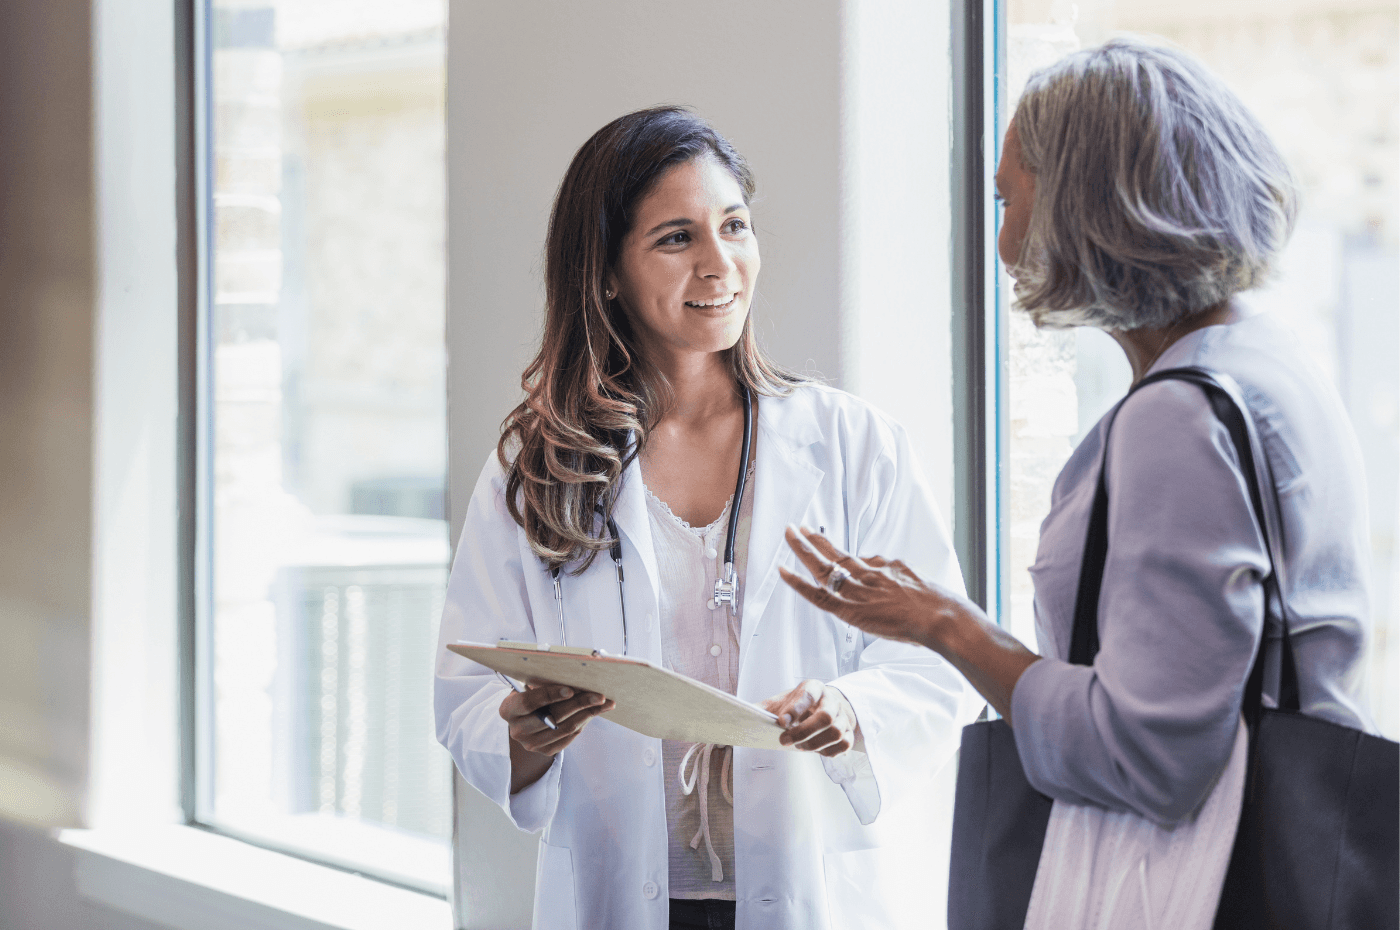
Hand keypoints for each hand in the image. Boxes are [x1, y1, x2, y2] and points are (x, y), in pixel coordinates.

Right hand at [499, 682, 614, 756]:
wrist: (523, 719)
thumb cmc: (529, 695)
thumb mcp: (530, 685)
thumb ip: (545, 682)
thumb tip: (575, 675)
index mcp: (508, 710)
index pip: (529, 702)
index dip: (550, 695)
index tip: (570, 689)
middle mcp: (517, 730)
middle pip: (553, 717)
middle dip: (579, 704)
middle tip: (598, 695)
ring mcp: (531, 744)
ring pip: (566, 728)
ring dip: (588, 714)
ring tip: (604, 703)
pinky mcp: (545, 751)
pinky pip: (570, 736)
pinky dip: (584, 722)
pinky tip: (595, 712)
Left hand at [762, 679, 863, 755]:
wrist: (825, 706)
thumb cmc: (798, 705)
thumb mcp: (781, 702)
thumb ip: (763, 709)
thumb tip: (741, 716)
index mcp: (814, 688)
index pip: (807, 695)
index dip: (795, 709)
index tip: (780, 722)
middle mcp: (831, 700)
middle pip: (826, 717)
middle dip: (804, 732)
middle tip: (784, 741)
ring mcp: (843, 716)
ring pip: (836, 732)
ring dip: (815, 744)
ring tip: (799, 747)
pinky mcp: (849, 732)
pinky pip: (844, 744)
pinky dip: (829, 751)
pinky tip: (816, 751)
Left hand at [778, 524, 1040, 722]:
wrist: (945, 618)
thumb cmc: (943, 610)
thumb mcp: (922, 585)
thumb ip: (901, 575)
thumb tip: (886, 563)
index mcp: (889, 571)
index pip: (858, 560)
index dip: (839, 552)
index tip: (826, 542)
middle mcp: (872, 575)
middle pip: (838, 555)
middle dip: (816, 541)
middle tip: (798, 527)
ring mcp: (861, 590)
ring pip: (825, 567)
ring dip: (803, 550)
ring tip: (788, 533)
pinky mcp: (853, 609)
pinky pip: (819, 595)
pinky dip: (799, 583)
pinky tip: (783, 571)